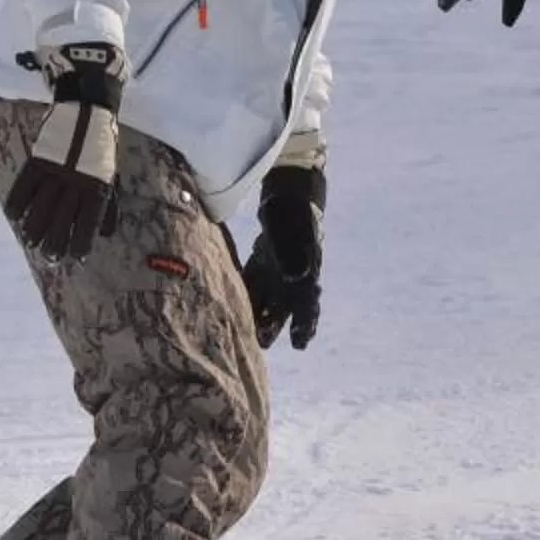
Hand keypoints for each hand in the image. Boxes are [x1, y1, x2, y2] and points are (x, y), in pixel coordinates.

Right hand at [2, 44, 124, 261]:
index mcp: (97, 185)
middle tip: (49, 258)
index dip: (81, 240)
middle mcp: (76, 181)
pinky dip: (18, 201)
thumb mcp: (111, 173)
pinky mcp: (39, 158)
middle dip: (55, 240)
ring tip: (30, 242)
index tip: (76, 257)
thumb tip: (104, 232)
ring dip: (34, 226)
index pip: (88, 220)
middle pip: (62, 217)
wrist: (87, 107)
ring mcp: (56, 170)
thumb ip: (107, 203)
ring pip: (42, 205)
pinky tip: (13, 215)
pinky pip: (25, 184)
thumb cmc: (101, 145)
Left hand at [241, 166, 323, 350]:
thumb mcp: (296, 237)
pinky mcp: (263, 259)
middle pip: (285, 307)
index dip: (304, 326)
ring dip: (258, 313)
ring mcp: (278, 268)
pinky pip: (253, 281)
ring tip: (245, 332)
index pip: (308, 305)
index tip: (299, 345)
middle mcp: (294, 275)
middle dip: (274, 326)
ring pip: (267, 296)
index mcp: (307, 274)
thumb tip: (294, 278)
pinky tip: (231, 303)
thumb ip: (294, 257)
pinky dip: (246, 292)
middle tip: (261, 344)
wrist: (291, 195)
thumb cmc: (295, 217)